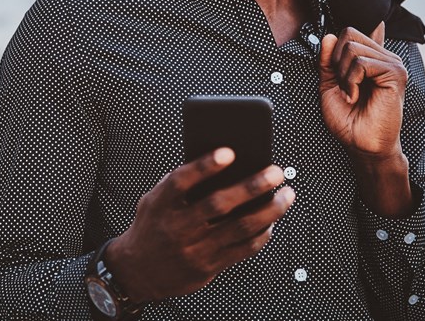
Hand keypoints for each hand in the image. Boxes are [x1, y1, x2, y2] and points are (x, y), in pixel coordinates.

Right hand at [105, 149, 294, 302]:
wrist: (138, 272)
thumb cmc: (152, 226)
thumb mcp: (153, 200)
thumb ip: (177, 183)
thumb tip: (217, 162)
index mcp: (161, 204)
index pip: (182, 181)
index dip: (205, 166)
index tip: (229, 152)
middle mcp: (177, 227)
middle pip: (218, 204)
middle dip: (252, 186)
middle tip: (275, 172)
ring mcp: (194, 249)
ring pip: (239, 228)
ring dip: (269, 210)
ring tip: (286, 195)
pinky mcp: (209, 267)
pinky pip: (243, 250)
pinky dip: (262, 234)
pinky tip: (272, 220)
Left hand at [318, 22, 413, 216]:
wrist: (361, 144)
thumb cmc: (348, 119)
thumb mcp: (329, 85)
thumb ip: (327, 61)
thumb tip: (330, 36)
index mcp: (372, 58)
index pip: (353, 31)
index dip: (336, 46)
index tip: (336, 72)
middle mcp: (384, 57)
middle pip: (349, 34)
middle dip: (336, 61)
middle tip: (343, 86)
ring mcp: (392, 63)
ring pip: (352, 47)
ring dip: (343, 74)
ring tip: (350, 93)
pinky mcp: (395, 74)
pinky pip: (361, 62)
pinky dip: (350, 80)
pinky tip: (355, 96)